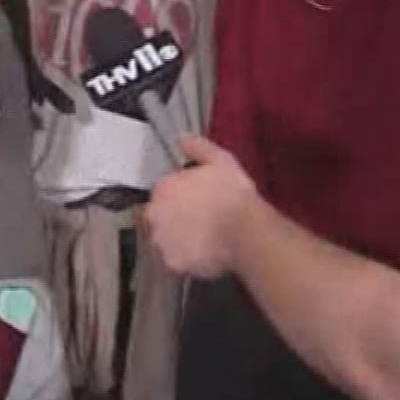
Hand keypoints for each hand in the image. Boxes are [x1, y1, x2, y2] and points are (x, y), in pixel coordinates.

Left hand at [145, 135, 259, 278]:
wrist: (245, 230)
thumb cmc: (233, 193)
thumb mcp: (220, 160)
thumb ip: (198, 147)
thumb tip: (181, 137)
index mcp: (162, 188)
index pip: (164, 193)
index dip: (181, 198)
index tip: (198, 202)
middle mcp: (154, 214)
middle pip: (160, 216)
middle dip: (175, 218)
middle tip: (201, 222)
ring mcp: (162, 241)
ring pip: (167, 240)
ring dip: (179, 239)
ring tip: (204, 240)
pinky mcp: (173, 263)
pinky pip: (178, 261)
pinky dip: (188, 259)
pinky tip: (206, 255)